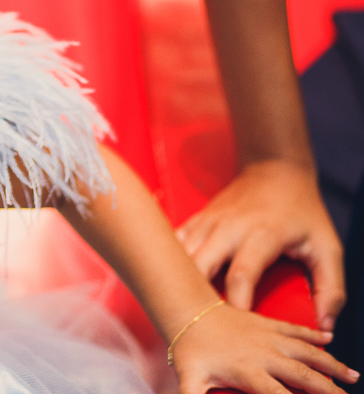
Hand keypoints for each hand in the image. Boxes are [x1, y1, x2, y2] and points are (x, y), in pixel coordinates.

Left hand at [172, 301, 356, 393]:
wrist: (188, 310)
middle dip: (328, 390)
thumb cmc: (189, 348)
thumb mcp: (189, 380)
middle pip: (304, 377)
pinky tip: (330, 338)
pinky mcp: (268, 323)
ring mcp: (269, 337)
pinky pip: (296, 329)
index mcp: (250, 372)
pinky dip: (314, 335)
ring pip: (308, 352)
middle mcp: (265, 355)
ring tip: (353, 376)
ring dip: (331, 364)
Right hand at [177, 160, 344, 330]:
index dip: (237, 308)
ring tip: (184, 310)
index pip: (241, 276)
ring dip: (179, 283)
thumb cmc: (303, 212)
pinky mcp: (196, 220)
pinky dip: (170, 265)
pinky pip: (174, 245)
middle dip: (196, 298)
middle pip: (199, 266)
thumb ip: (331, 288)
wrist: (274, 169)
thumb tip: (325, 326)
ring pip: (180, 256)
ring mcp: (208, 222)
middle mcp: (229, 228)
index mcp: (262, 235)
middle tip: (202, 326)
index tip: (239, 332)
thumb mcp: (328, 247)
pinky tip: (173, 285)